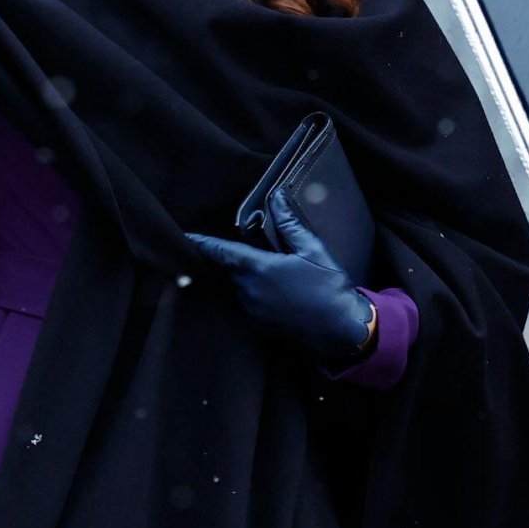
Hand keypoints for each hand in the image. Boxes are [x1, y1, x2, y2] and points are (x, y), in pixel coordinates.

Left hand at [186, 191, 375, 359]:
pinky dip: (245, 292)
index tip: (187, 236)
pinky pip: (242, 303)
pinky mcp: (257, 325)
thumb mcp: (312, 249)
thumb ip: (289, 223)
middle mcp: (248, 290)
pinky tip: (262, 288)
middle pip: (224, 269)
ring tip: (250, 267)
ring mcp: (250, 310)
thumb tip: (277, 198)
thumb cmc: (329, 287)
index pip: (220, 252)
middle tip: (223, 247)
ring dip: (235, 276)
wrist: (342, 328)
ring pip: (232, 287)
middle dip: (222, 258)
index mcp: (258, 269)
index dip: (202, 243)